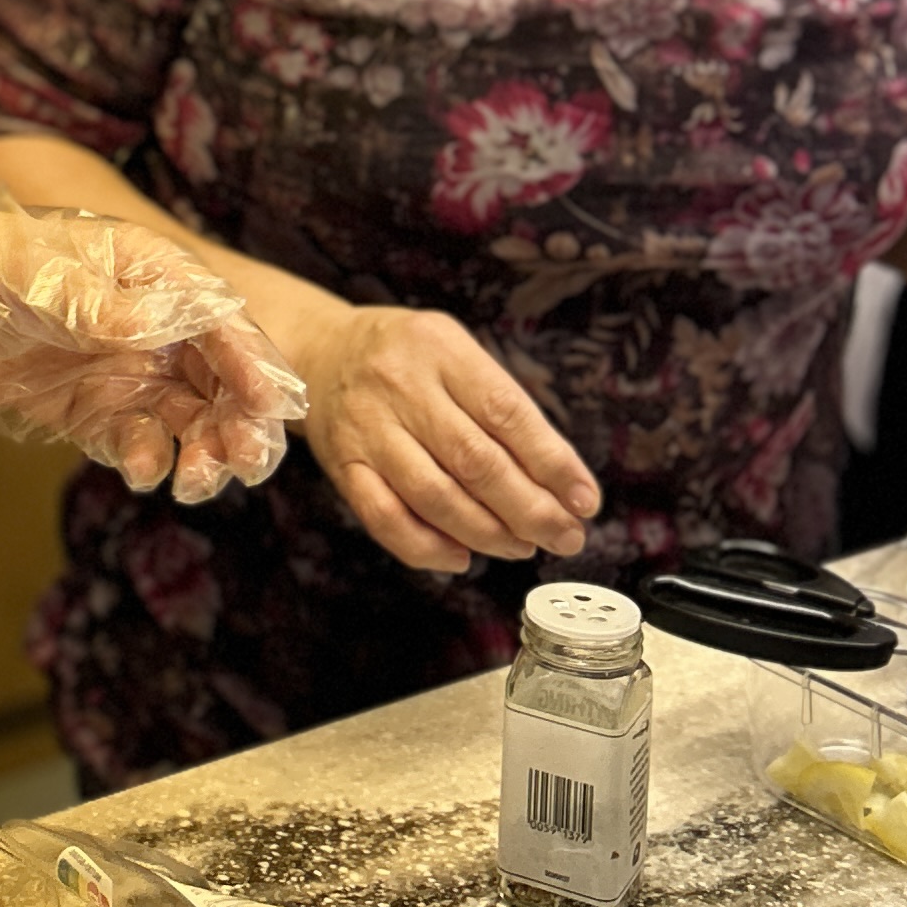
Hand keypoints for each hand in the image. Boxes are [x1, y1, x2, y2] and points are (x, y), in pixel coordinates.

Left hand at [0, 186, 305, 502]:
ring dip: (204, 450)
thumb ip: (103, 304)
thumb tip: (161, 327)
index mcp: (151, 274)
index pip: (220, 320)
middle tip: (243, 462)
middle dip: (241, 421)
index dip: (250, 362)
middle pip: (220, 378)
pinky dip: (151, 460)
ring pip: (189, 419)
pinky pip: (139, 441)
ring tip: (195, 481)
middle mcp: (151, 325)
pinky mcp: (94, 411)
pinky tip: (146, 471)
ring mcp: (124, 370)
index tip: (270, 407)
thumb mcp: (42, 274)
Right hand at [293, 297, 601, 575]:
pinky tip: (462, 557)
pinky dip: (428, 548)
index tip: (585, 500)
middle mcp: (400, 386)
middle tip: (565, 536)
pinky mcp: (343, 467)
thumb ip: (500, 404)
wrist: (321, 355)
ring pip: (434, 496)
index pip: (506, 412)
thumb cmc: (406, 358)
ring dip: (489, 533)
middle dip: (530, 509)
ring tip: (524, 546)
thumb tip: (560, 477)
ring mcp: (367, 430)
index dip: (552, 463)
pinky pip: (385, 519)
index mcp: (440, 349)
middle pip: (474, 461)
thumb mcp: (455, 351)